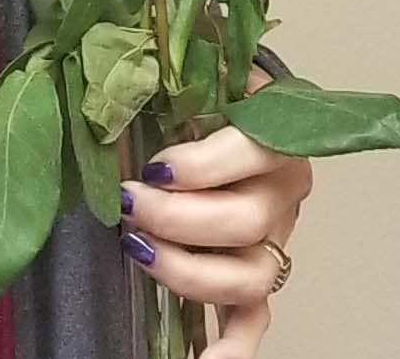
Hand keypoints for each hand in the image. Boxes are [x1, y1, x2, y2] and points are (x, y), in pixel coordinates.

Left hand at [118, 69, 312, 358]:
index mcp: (275, 135)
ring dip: (187, 270)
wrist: (235, 109)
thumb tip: (117, 73)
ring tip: (135, 248)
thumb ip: (165, 70)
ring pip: (247, 278)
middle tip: (128, 202)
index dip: (202, 166)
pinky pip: (253, 322)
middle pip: (244, 224)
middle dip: (177, 219)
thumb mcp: (191, 69)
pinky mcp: (256, 277)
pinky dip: (231, 348)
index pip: (252, 154)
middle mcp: (282, 193)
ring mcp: (272, 241)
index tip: (153, 166)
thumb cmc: (206, 90)